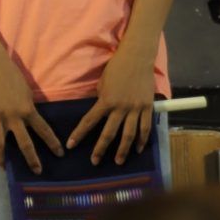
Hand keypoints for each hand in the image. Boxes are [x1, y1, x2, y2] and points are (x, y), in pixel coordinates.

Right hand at [0, 57, 59, 173]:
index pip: (43, 131)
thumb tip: (29, 122)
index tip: (59, 154)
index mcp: (28, 109)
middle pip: (24, 143)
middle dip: (32, 159)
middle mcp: (13, 116)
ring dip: (2, 157)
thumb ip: (28, 109)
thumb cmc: (12, 76)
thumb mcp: (27, 93)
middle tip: (37, 171)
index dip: (52, 144)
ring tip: (3, 167)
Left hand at [65, 48, 155, 164]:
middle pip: (109, 133)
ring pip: (129, 134)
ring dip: (123, 150)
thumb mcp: (102, 84)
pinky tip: (138, 149)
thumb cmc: (116, 68)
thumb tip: (100, 113)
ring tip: (119, 161)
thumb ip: (102, 100)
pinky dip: (142, 140)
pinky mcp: (148, 107)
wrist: (137, 58)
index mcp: (105, 101)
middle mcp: (121, 107)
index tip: (71, 145)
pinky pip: (145, 127)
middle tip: (95, 161)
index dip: (79, 134)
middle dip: (101, 149)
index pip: (89, 121)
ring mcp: (136, 109)